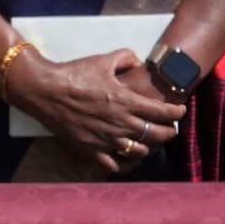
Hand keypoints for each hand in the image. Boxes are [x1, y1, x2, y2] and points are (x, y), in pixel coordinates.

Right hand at [6, 48, 184, 175]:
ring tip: (148, 141)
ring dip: (148, 147)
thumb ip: (126, 58)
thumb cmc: (74, 73)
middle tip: (169, 128)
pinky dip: (124, 163)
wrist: (45, 90)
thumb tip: (139, 62)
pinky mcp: (91, 150)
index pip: (162, 112)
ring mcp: (106, 140)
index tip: (179, 110)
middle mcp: (120, 124)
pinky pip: (115, 165)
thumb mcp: (103, 59)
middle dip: (168, 132)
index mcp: (125, 101)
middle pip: (157, 135)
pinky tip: (126, 156)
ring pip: (140, 152)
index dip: (176, 112)